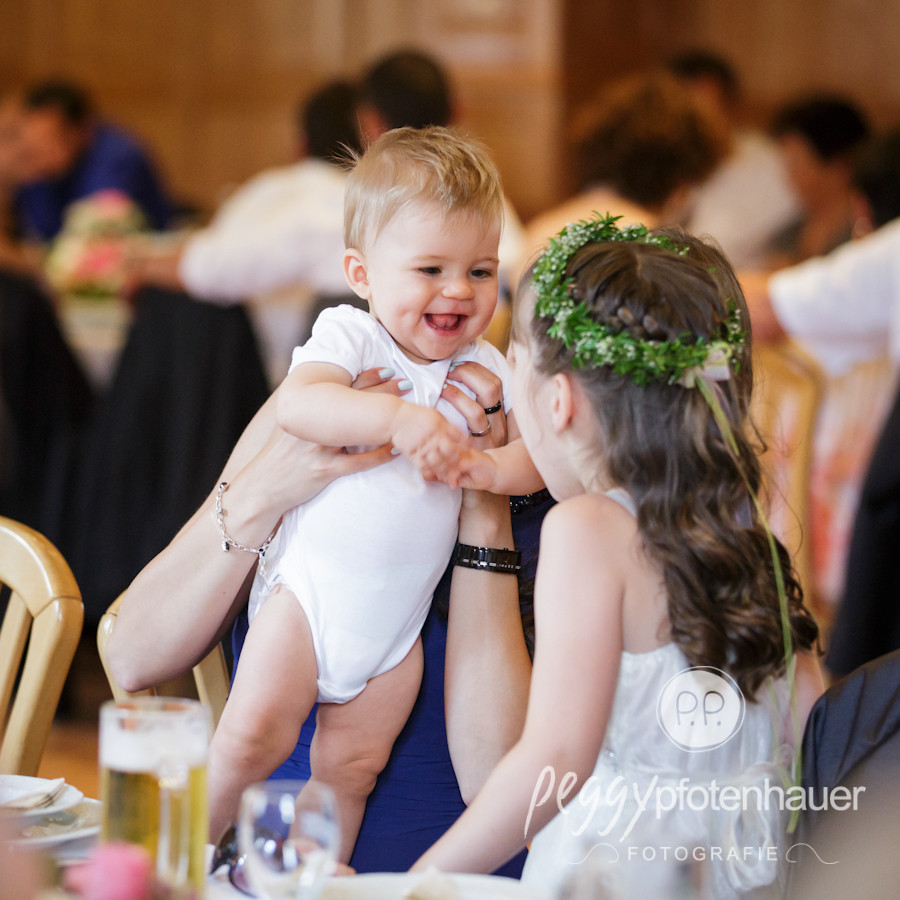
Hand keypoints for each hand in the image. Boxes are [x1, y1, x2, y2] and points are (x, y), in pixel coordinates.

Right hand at [223, 370, 410, 542]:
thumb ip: (310, 408)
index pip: (340, 386)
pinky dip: (379, 456)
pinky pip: (358, 462)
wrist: (261, 488)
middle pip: (353, 402)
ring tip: (407, 413)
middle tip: (406, 383)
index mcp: (304, 408)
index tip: (387, 369)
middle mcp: (312, 424)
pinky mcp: (323, 471)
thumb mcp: (290, 424)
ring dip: (385, 420)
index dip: (366, 376)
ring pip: (359, 430)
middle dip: (382, 391)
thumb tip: (334, 390)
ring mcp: (318, 447)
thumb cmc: (280, 455)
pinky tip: (397, 449)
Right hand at [390, 402, 467, 480]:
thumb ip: (446, 425)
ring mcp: (422, 445)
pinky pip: (423, 466)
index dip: (466, 446)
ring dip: (446, 472)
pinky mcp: (412, 453)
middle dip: (458, 462)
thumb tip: (458, 434)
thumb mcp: (434, 414)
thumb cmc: (414, 415)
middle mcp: (433, 435)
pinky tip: (436, 479)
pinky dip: (430, 473)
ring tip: (452, 480)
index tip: (471, 452)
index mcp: (440, 425)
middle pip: (450, 452)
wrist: (394, 417)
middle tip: (464, 471)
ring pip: (438, 461)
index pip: (458, 437)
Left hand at [443, 360, 506, 448]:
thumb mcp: (489, 422)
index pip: (496, 383)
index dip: (478, 370)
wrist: (492, 478)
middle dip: (468, 375)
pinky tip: (437, 414)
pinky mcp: (474, 454)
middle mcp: (497, 425)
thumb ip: (481, 402)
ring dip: (457, 396)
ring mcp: (486, 440)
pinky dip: (450, 424)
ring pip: (475, 413)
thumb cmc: (485, 446)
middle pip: (490, 390)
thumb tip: (467, 376)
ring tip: (442, 388)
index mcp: (501, 413)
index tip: (459, 363)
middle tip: (449, 371)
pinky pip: (462, 436)